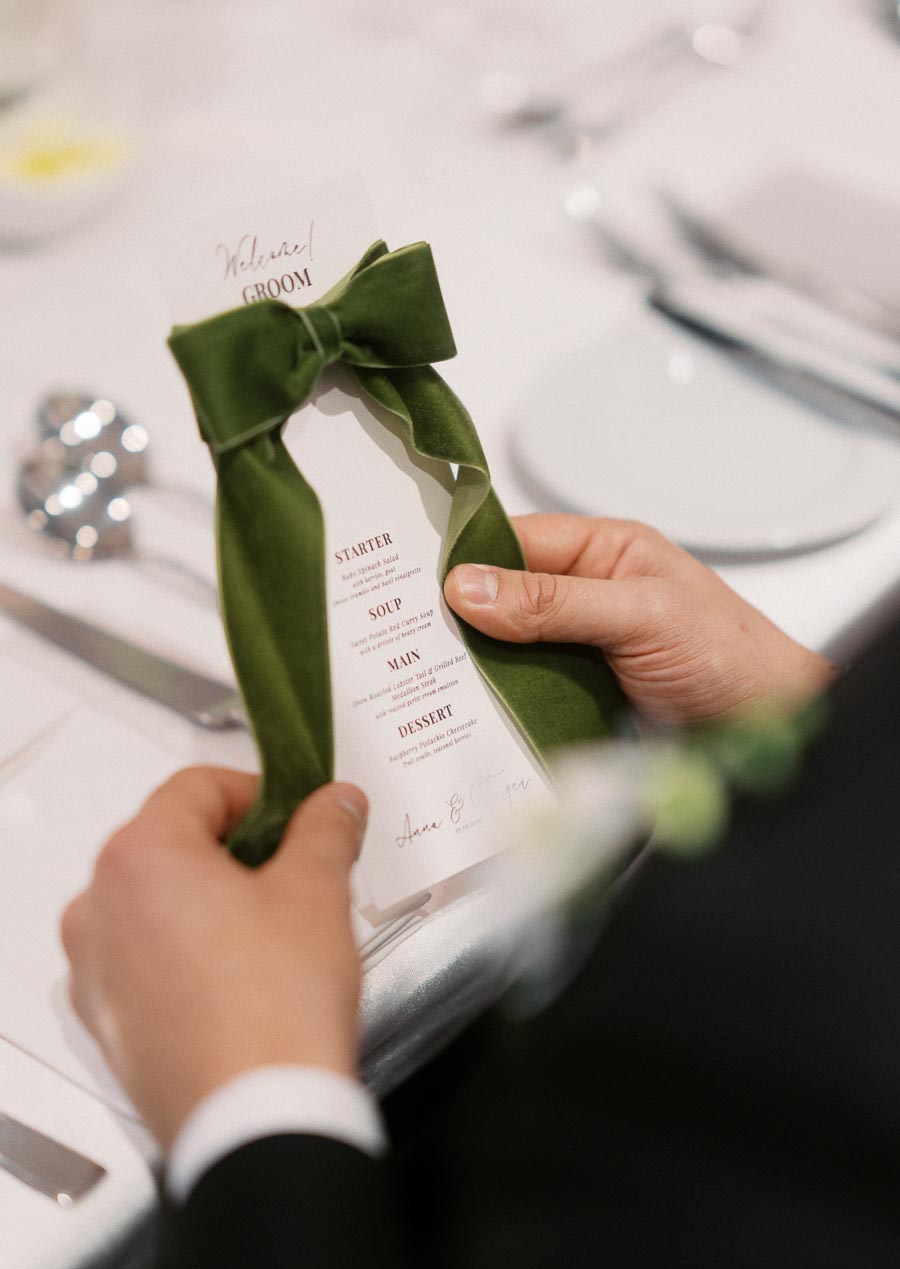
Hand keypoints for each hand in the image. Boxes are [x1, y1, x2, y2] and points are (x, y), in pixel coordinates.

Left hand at [62, 769, 367, 1149]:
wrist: (257, 1120)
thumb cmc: (274, 1013)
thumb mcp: (318, 893)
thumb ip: (324, 829)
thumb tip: (332, 804)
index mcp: (141, 856)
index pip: (199, 786)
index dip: (260, 794)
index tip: (296, 814)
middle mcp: (99, 906)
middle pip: (170, 841)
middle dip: (235, 849)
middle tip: (292, 871)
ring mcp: (95, 967)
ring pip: (155, 901)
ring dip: (209, 900)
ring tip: (270, 931)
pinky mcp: (106, 1018)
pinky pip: (145, 957)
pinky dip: (186, 951)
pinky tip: (240, 977)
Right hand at [444, 514, 836, 723]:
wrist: (771, 727)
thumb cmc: (726, 655)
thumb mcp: (639, 615)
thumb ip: (554, 601)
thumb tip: (467, 586)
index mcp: (603, 550)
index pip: (515, 540)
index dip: (464, 558)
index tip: (406, 582)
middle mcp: (584, 593)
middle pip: (501, 596)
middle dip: (457, 617)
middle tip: (399, 638)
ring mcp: (578, 647)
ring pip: (505, 647)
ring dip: (471, 666)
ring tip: (412, 680)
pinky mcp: (576, 695)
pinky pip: (522, 690)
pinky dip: (495, 702)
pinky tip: (460, 714)